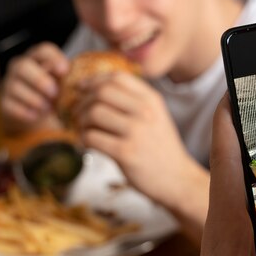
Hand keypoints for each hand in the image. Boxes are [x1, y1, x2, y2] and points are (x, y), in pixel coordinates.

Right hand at [0, 42, 68, 133]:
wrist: (34, 114)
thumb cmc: (52, 95)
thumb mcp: (62, 84)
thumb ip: (70, 79)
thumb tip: (87, 82)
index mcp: (38, 59)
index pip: (43, 50)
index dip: (53, 58)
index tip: (65, 71)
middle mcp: (20, 68)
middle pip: (24, 66)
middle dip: (40, 80)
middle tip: (55, 93)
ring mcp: (9, 84)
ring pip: (15, 86)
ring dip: (34, 98)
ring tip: (47, 108)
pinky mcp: (3, 102)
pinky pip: (9, 104)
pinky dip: (24, 111)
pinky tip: (36, 116)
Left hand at [75, 72, 208, 239]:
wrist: (177, 178)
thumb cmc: (159, 148)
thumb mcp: (155, 116)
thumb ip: (133, 101)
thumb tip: (94, 89)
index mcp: (151, 99)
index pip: (117, 77)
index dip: (94, 81)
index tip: (82, 90)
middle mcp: (145, 111)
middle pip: (102, 92)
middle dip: (83, 101)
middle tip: (78, 114)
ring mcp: (135, 131)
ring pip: (94, 113)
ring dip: (81, 121)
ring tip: (84, 130)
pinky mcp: (125, 152)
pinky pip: (92, 137)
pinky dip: (83, 139)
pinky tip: (88, 145)